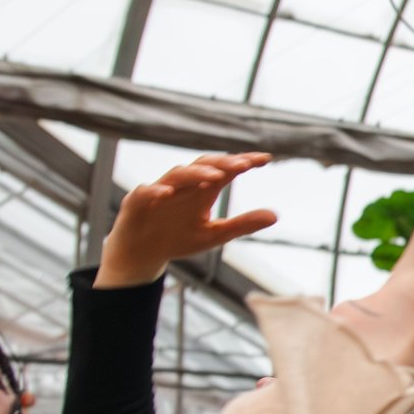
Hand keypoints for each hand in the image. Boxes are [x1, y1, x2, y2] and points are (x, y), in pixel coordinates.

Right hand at [96, 153, 277, 288]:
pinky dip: (156, 191)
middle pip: (203, 166)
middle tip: (244, 164)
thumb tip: (276, 215)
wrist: (143, 254)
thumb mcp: (215, 235)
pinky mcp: (138, 202)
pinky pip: (146, 192)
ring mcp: (160, 191)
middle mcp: (183, 186)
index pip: (226, 171)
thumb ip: (242, 224)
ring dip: (196, 174)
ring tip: (215, 176)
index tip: (266, 159)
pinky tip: (167, 193)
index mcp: (203, 191)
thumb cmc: (179, 239)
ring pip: (178, 175)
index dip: (244, 162)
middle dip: (223, 163)